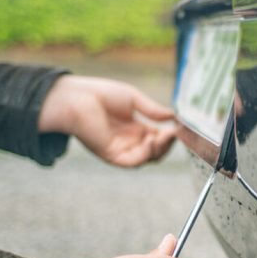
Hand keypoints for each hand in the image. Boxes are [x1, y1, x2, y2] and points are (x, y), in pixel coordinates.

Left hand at [39, 76, 176, 166]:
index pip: (158, 138)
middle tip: (174, 133)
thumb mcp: (134, 99)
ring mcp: (121, 149)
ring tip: (165, 136)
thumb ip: (153, 110)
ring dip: (160, 149)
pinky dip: (145, 154)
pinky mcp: (112, 155)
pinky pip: (133, 162)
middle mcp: (129, 141)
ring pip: (147, 159)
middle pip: (155, 151)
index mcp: (134, 129)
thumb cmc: (101, 94)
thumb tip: (173, 117)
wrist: (77, 98)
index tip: (179, 127)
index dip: (169, 135)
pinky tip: (150, 140)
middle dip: (167, 144)